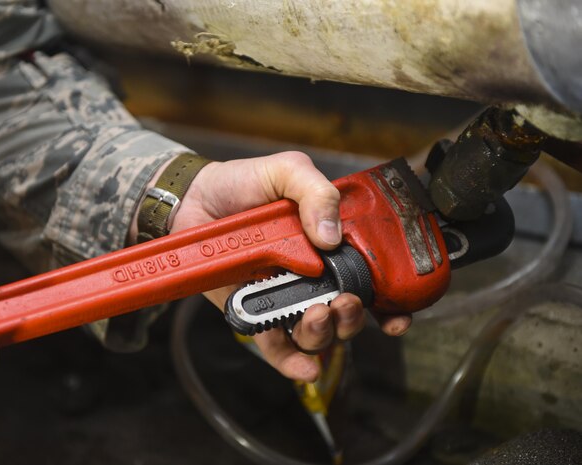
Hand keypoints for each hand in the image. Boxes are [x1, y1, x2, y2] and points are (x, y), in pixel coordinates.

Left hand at [170, 152, 410, 381]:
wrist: (193, 197)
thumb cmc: (242, 182)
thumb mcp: (287, 171)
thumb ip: (317, 192)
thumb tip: (332, 238)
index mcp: (330, 244)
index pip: (371, 279)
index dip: (390, 302)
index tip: (397, 314)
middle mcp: (313, 275)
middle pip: (348, 313)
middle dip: (353, 317)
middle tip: (343, 302)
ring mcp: (283, 295)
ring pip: (317, 333)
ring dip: (325, 334)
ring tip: (315, 314)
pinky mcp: (253, 312)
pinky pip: (276, 346)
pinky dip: (293, 362)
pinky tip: (305, 367)